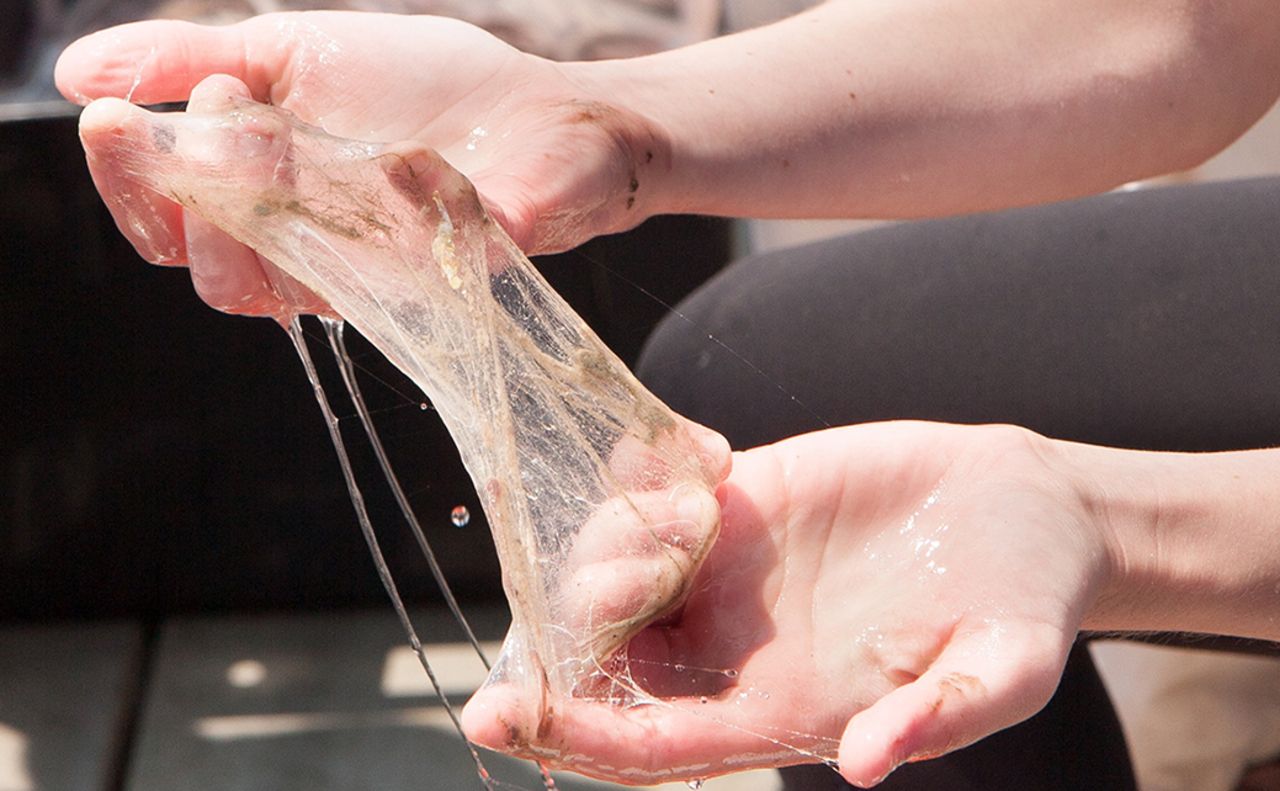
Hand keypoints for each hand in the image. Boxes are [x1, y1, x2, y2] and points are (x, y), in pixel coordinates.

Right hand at [56, 12, 667, 315]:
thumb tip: (75, 75)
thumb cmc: (424, 86)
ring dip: (275, 207)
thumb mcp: (294, 52)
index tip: (111, 120)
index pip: (174, 229)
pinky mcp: (465, 279)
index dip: (132, 190)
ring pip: (301, 287)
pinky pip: (421, 267)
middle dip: (200, 197)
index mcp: (266, 214)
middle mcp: (317, 264)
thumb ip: (191, 59)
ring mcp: (388, 282)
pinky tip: (403, 154)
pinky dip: (408, 204)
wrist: (550, 103)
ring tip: (273, 125)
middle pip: (224, 279)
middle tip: (223, 112)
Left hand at [463, 421, 1115, 786]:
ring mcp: (728, 569)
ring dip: (610, 543)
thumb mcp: (1004, 671)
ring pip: (613, 571)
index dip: (569, 735)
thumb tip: (863, 765)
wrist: (1028, 516)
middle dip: (574, 624)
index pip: (645, 742)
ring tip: (688, 507)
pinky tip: (691, 450)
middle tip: (624, 573)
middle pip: (601, 655)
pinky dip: (644, 475)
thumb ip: (939, 715)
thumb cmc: (1022, 610)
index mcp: (775, 709)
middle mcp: (731, 646)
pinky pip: (654, 495)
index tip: (498, 714)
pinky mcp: (740, 498)